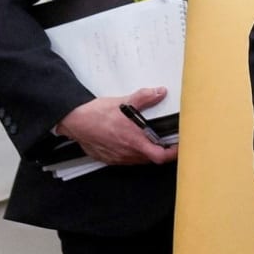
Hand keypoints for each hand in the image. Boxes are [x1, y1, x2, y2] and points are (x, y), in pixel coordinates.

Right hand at [54, 86, 177, 165]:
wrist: (74, 122)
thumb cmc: (96, 114)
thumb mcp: (124, 102)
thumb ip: (144, 97)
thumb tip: (159, 92)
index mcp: (134, 140)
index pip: (160, 156)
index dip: (173, 154)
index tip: (179, 147)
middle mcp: (127, 153)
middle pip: (151, 159)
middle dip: (161, 151)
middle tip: (167, 141)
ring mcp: (117, 158)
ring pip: (139, 160)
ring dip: (146, 153)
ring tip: (149, 140)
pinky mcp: (108, 159)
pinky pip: (126, 160)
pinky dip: (133, 153)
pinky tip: (130, 142)